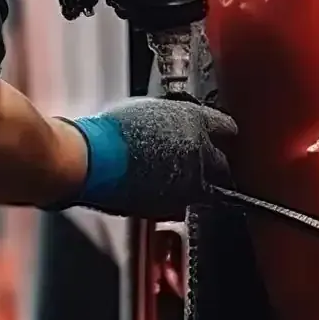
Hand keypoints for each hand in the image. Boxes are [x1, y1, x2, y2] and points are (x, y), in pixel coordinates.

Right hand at [62, 96, 236, 219]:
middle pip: (223, 163)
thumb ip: (172, 119)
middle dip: (217, 162)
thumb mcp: (148, 111)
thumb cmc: (110, 131)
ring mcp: (186, 185)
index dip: (223, 131)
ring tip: (180, 177)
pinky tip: (160, 189)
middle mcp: (199, 155)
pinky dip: (176, 199)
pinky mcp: (169, 208)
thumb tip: (176, 123)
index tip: (222, 133)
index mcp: (196, 123)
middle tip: (206, 159)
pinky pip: (182, 206)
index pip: (226, 127)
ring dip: (199, 184)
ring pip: (208, 190)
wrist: (92, 161)